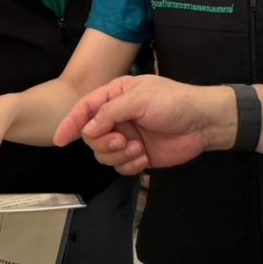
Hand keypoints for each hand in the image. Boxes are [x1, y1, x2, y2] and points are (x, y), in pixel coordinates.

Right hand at [54, 75, 229, 175]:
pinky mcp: (137, 155)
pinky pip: (120, 167)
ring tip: (138, 149)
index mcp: (115, 96)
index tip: (60, 139)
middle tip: (121, 140)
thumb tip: (88, 127)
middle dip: (103, 142)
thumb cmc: (174, 102)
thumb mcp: (141, 99)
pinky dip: (129, 166)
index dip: (70, 123)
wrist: (203, 123)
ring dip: (118, 156)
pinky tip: (144, 158)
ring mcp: (126, 136)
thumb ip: (111, 112)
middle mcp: (117, 117)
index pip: (84, 108)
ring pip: (103, 154)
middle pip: (91, 135)